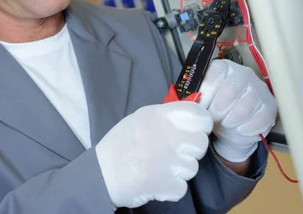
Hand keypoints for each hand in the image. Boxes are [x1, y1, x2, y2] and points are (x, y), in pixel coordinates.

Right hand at [95, 102, 211, 208]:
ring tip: (159, 168)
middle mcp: (164, 134)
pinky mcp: (162, 184)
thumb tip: (194, 119)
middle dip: (190, 151)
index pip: (199, 115)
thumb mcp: (140, 119)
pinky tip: (156, 181)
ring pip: (192, 168)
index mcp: (157, 115)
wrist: (100, 174)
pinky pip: (182, 187)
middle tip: (173, 154)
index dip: (202, 125)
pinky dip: (171, 189)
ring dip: (179, 171)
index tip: (196, 131)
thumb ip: (166, 117)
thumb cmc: (121, 145)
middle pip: (200, 143)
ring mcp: (164, 160)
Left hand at [197, 59, 276, 162]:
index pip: (216, 73)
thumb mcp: (202, 102)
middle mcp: (243, 73)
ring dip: (230, 122)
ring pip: (244, 108)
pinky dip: (245, 129)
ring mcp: (259, 89)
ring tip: (225, 124)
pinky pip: (258, 120)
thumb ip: (195, 98)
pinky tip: (239, 129)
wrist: (232, 127)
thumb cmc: (214, 110)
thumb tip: (191, 103)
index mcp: (223, 67)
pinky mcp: (270, 105)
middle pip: (229, 91)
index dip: (207, 93)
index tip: (202, 107)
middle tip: (212, 119)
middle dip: (217, 111)